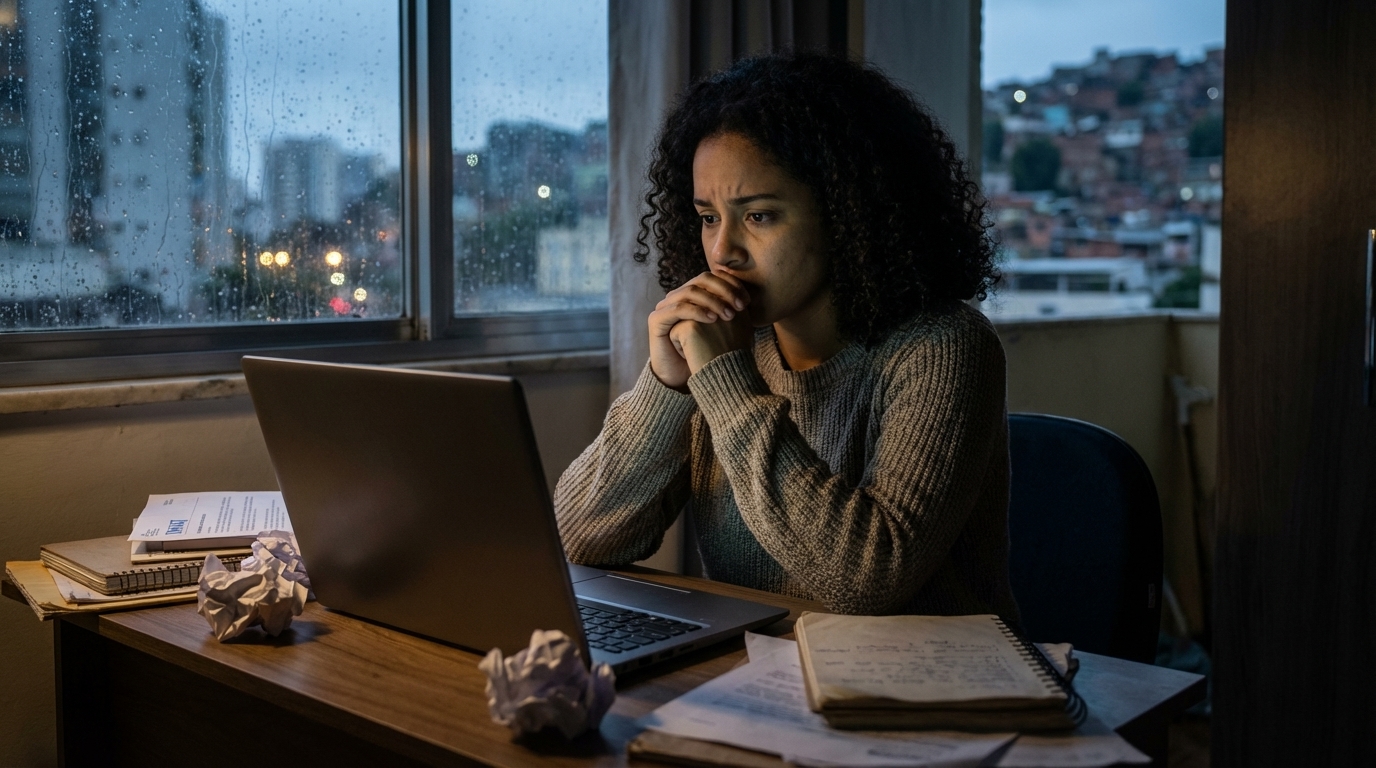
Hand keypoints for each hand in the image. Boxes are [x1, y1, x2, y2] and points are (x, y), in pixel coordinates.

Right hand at [648, 272, 750, 389]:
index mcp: (692, 295)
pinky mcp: (656, 319)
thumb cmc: (706, 354)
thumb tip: (750, 296)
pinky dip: (697, 311)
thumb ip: (731, 310)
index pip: (713, 277)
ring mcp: (665, 306)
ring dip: (713, 301)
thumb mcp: (722, 329)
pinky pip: (679, 308)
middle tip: (740, 306)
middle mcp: (677, 296)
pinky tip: (712, 320)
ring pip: (691, 292)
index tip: (747, 301)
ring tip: (728, 315)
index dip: (731, 284)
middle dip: (724, 291)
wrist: (683, 378)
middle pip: (702, 280)